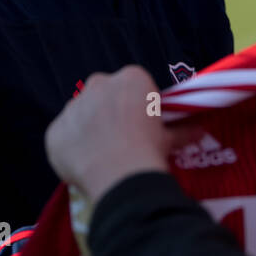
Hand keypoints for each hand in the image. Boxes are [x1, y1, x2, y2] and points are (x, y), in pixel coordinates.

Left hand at [45, 65, 172, 201]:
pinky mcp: (54, 131)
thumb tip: (200, 130)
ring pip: (80, 114)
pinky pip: (63, 137)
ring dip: (89, 128)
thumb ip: (183, 129)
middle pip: (103, 94)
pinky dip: (71, 148)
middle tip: (122, 137)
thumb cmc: (151, 149)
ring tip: (103, 154)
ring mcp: (72, 108)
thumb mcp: (171, 137)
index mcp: (131, 78)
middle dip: (110, 111)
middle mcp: (98, 85)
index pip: (133, 85)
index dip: (139, 105)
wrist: (122, 176)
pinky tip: (85, 165)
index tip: (143, 124)